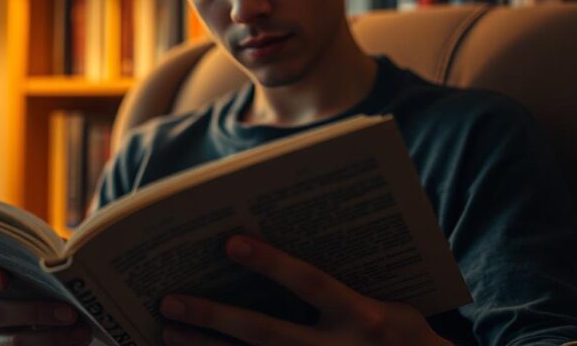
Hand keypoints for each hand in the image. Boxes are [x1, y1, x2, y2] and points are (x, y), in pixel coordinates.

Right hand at [0, 265, 91, 345]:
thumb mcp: (30, 266)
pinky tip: (76, 342)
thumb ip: (38, 257)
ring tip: (82, 332)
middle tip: (69, 312)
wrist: (30, 313)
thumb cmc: (29, 278)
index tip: (4, 278)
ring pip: (14, 342)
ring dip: (52, 337)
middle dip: (35, 312)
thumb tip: (66, 255)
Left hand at [158, 235, 450, 345]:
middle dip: (215, 317)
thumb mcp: (394, 306)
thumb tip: (288, 244)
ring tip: (167, 329)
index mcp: (365, 318)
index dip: (271, 263)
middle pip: (266, 334)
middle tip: (170, 301)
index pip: (310, 284)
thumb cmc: (409, 339)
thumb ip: (344, 283)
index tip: (229, 241)